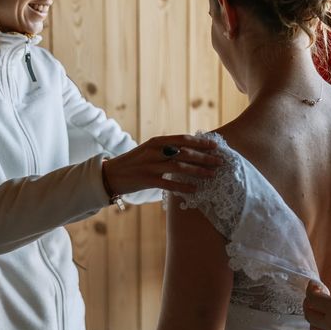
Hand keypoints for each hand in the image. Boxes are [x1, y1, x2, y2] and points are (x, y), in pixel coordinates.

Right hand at [102, 134, 222, 194]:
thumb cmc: (134, 163)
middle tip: (220, 161)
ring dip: (198, 171)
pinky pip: (169, 184)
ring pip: (179, 167)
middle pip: (185, 152)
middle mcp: (154, 151)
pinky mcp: (147, 180)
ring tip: (212, 175)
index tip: (215, 145)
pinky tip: (195, 190)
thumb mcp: (149, 150)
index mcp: (156, 141)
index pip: (183, 139)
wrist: (110, 175)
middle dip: (204, 157)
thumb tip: (189, 150)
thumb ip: (166, 149)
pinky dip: (183, 187)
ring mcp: (150, 165)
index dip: (200, 142)